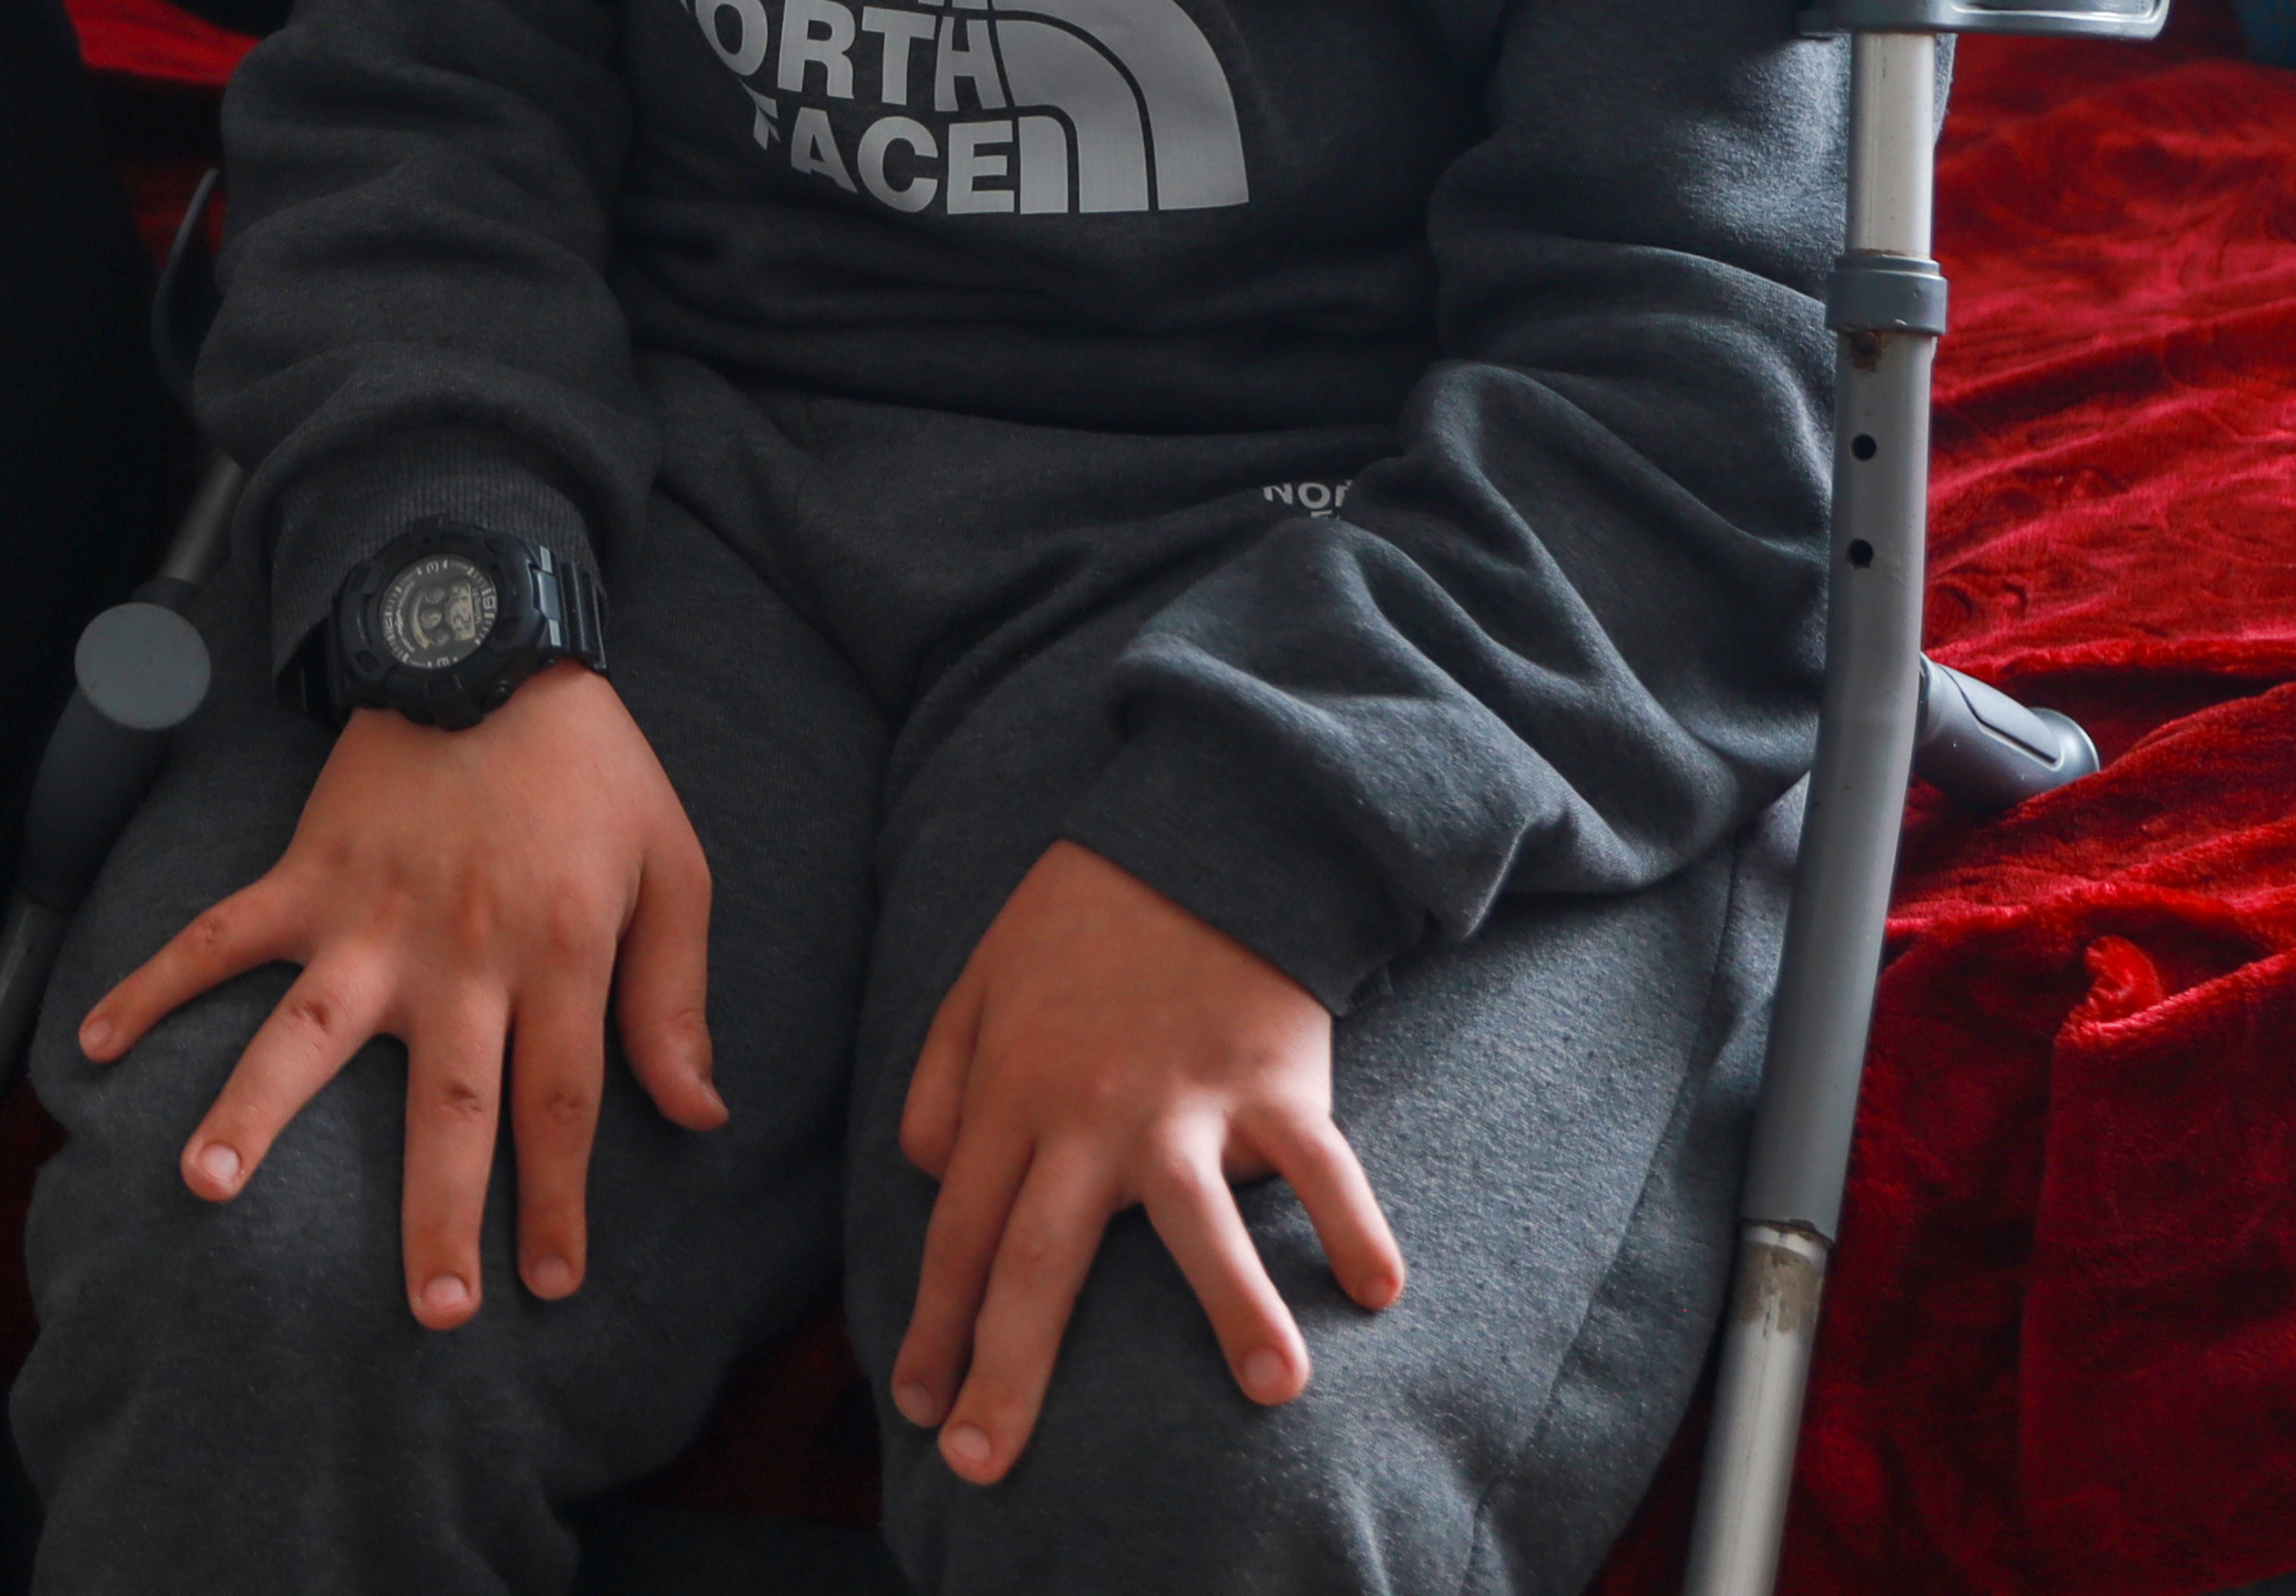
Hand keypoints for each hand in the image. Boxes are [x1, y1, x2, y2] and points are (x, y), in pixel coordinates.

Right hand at [73, 659, 727, 1328]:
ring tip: (206, 1181)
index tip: (550, 1282)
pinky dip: (153, 984)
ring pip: (309, 1029)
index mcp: (555, 954)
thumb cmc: (592, 767)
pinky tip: (98, 1044)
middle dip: (441, 1211)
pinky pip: (219, 936)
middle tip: (433, 1307)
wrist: (493, 644)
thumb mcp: (674, 868)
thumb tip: (699, 1115)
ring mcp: (370, 915)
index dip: (558, 1200)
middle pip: (453, 1102)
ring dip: (256, 1106)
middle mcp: (460, 952)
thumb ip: (675, 998)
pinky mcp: (305, 874)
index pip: (559, 1105)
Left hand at [887, 840, 1403, 1486]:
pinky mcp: (1275, 1078)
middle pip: (1039, 1257)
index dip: (935, 1322)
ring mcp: (1188, 1097)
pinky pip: (1320, 1164)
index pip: (960, 1230)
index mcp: (1013, 1089)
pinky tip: (1375, 1292)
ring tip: (1266, 1394)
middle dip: (1007, 1368)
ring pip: (1197, 1220)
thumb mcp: (978, 979)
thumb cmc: (1083, 919)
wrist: (1197, 827)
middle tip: (983, 1468)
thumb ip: (942, 1080)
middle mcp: (1090, 1109)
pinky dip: (1352, 1225)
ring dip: (1233, 1308)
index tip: (920, 1406)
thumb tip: (938, 1180)